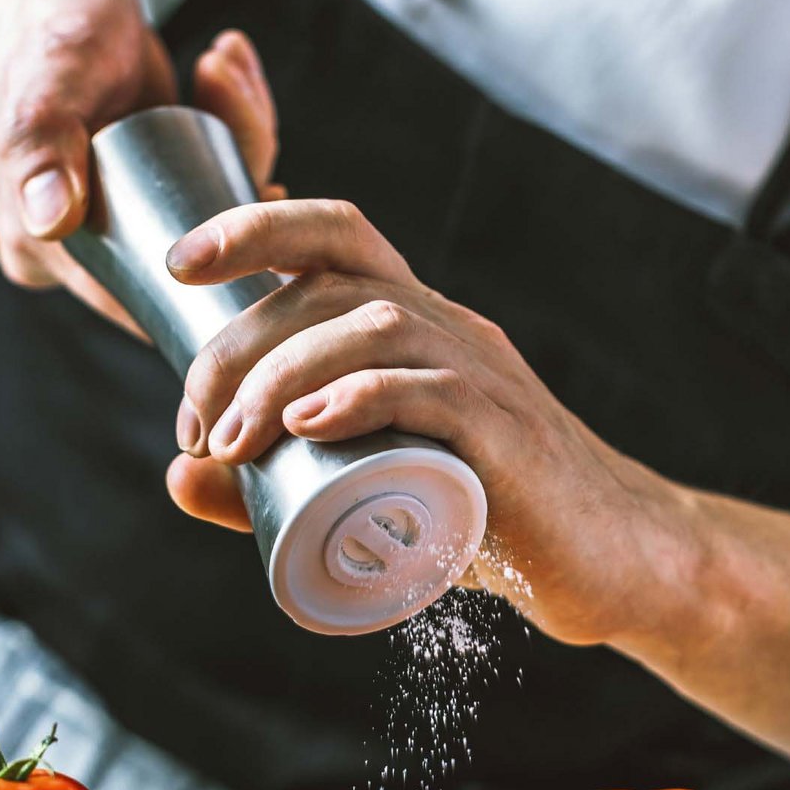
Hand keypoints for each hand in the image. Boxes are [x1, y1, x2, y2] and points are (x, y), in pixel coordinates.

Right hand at [0, 0, 280, 330]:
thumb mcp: (43, 95)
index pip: (134, 301)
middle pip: (187, 257)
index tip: (257, 227)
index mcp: (43, 249)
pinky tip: (226, 66)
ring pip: (211, 210)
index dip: (206, 286)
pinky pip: (213, 172)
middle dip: (237, 195)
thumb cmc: (39, 35)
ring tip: (220, 69)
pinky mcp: (154, 175)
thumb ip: (42, 153)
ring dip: (241, 138)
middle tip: (243, 122)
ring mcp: (122, 210)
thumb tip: (51, 221)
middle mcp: (83, 244)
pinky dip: (234, 122)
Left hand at [161, 199, 688, 644]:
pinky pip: (434, 389)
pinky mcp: (509, 439)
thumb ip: (269, 488)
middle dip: (238, 344)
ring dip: (282, 373)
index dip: (254, 226)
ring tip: (234, 441)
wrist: (612, 563)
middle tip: (196, 428)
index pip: (337, 234)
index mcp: (416, 325)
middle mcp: (450, 329)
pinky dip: (361, 398)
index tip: (178, 267)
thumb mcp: (368, 493)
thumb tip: (177, 475)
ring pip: (375, 326)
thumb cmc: (486, 519)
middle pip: (333, 284)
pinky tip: (306, 425)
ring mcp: (486, 377)